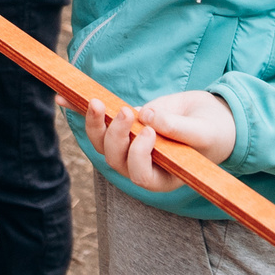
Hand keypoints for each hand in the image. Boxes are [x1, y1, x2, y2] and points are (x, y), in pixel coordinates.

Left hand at [82, 91, 235, 192]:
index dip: (139, 156)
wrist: (209, 116)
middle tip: (127, 111)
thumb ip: (179, 128)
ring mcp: (129, 146)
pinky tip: (62, 99)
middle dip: (115, 136)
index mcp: (164, 176)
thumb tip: (148, 118)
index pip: (141, 176)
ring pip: (102, 143)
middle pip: (116, 159)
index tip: (148, 133)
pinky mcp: (122, 126)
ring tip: (97, 102)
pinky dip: (80, 110)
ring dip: (95, 123)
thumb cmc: (212, 132)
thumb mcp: (203, 131)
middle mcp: (142, 165)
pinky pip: (98, 121)